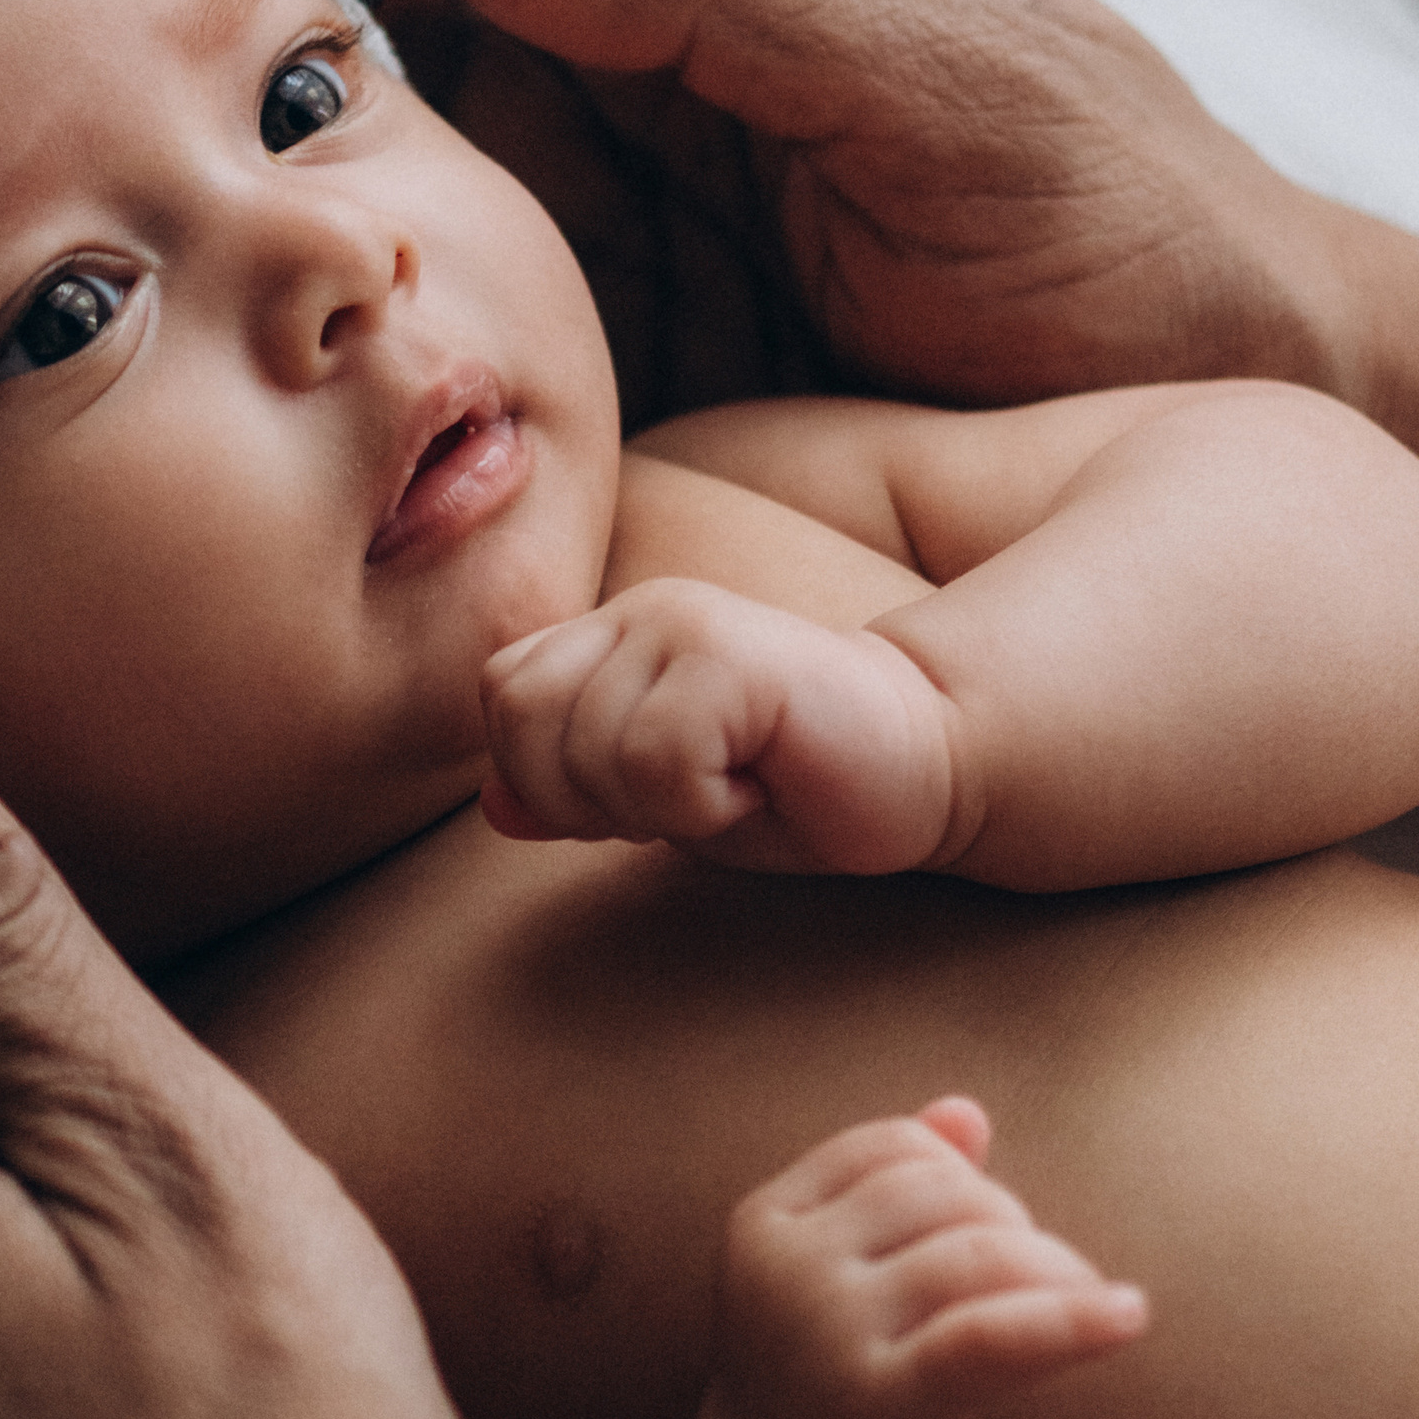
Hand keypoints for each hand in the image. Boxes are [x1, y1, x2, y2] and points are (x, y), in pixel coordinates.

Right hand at [268, 0, 1351, 429]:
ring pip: (326, 166)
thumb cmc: (1109, 211)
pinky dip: (292, 331)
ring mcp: (562, 207)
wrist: (1219, 423)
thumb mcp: (937, 55)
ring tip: (7, 193)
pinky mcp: (562, 356)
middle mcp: (580, 52)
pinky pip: (394, 328)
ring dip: (189, 173)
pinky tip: (178, 356)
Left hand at [480, 579, 963, 874]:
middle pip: (525, 725)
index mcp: (612, 629)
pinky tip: (758, 783)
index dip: (551, 774)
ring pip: (588, 753)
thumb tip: (496, 809)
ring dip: (660, 808)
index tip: (644, 796)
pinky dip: (702, 806)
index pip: (503, 696)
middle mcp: (639, 608)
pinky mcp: (729, 656)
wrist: (922, 762)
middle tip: (690, 794)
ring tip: (733, 784)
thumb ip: (571, 792)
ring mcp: (682, 622)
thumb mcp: (661, 800)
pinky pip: (656, 762)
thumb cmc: (790, 782)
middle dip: (594, 799)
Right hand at [696, 1103, 1147, 1418]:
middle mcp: (783, 1271)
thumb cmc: (828, 1400)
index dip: (968, 1183)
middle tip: (1044, 1295)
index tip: (993, 1243)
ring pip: (981, 1257)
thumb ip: (892, 1196)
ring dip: (1057, 1277)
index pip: (896, 1149)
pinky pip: (992, 1338)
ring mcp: (823, 1340)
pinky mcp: (882, 1413)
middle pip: (947, 1198)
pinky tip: (1128, 1316)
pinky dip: (1071, 1320)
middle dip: (1018, 1232)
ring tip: (1087, 1317)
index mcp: (764, 1225)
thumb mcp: (843, 1287)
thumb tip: (965, 1112)